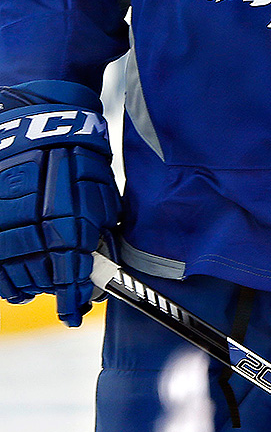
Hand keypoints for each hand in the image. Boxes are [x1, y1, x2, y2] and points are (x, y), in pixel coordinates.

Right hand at [0, 80, 115, 325]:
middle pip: (38, 274)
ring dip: (25, 287)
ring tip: (34, 292)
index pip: (69, 271)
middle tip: (64, 295)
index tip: (76, 311)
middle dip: (52, 289)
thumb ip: (97, 229)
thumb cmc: (79, 153)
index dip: (73, 296)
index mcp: (66, 219)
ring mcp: (2, 221)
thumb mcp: (100, 191)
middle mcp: (30, 224)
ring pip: (10, 270)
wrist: (40, 119)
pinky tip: (11, 287)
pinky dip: (1, 277)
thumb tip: (98, 262)